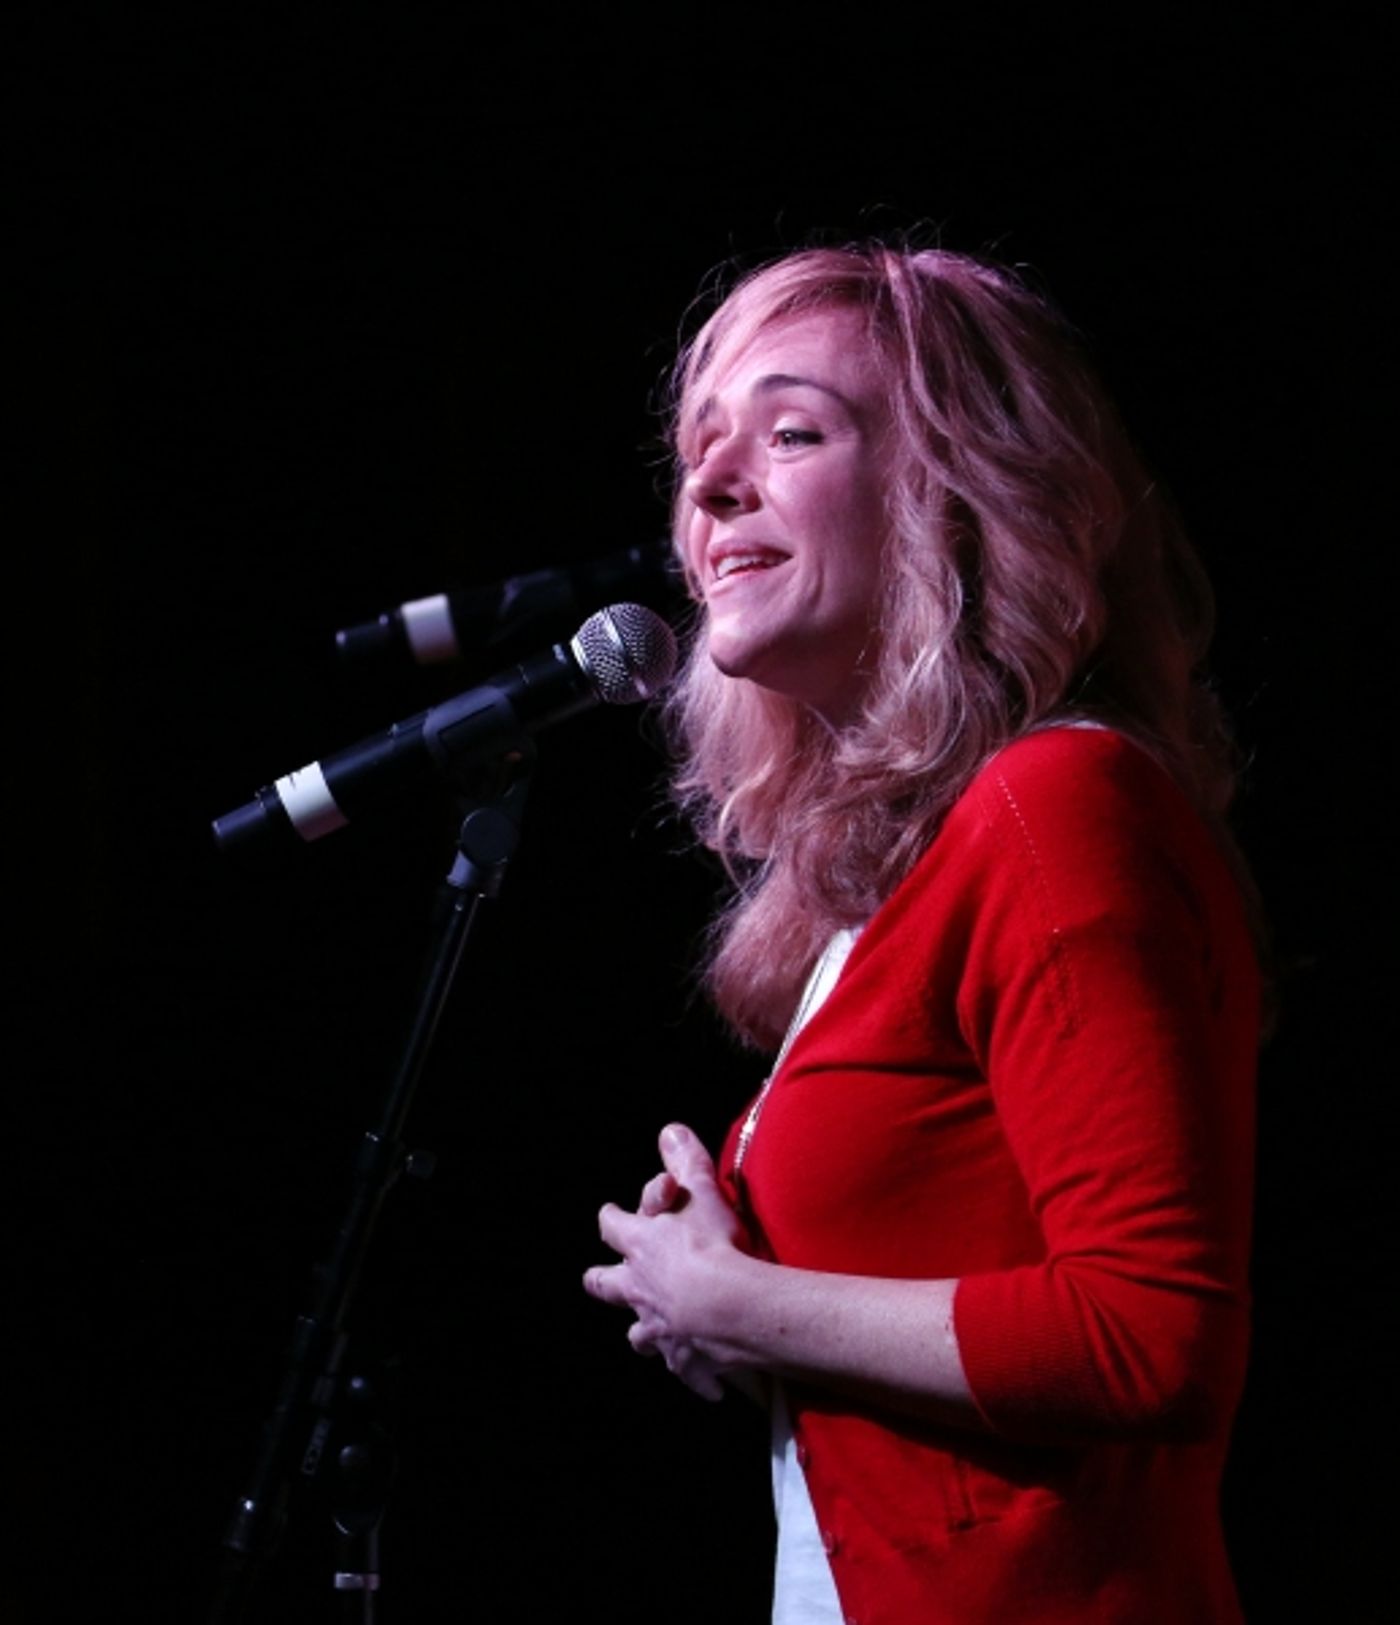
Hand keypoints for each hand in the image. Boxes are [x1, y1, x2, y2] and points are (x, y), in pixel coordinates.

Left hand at [584, 1123, 749, 1400]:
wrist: (728, 1308)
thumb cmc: (713, 1245)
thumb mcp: (701, 1192)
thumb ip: (687, 1161)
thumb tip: (670, 1130)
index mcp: (640, 1247)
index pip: (612, 1226)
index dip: (612, 1219)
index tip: (611, 1215)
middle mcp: (639, 1289)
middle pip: (605, 1286)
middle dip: (602, 1281)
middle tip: (601, 1280)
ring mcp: (658, 1328)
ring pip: (638, 1334)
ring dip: (644, 1333)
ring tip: (650, 1335)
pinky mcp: (683, 1359)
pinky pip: (685, 1371)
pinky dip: (695, 1374)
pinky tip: (707, 1383)